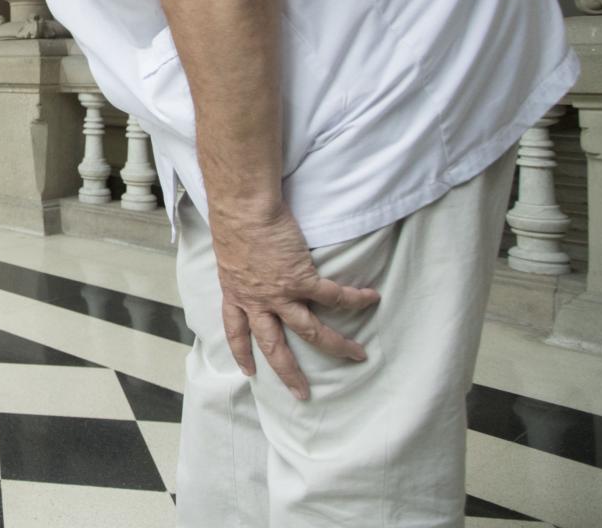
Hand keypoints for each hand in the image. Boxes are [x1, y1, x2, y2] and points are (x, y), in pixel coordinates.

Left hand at [210, 201, 378, 399]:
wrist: (243, 208)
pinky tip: (371, 298)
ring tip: (357, 355)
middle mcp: (257, 301)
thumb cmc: (233, 222)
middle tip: (302, 394)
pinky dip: (354, 299)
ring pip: (311, 331)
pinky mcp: (301, 279)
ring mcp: (280, 294)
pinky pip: (333, 296)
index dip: (242, 352)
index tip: (248, 372)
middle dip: (288, 372)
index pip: (235, 331)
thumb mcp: (230, 254)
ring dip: (336, 345)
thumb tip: (248, 266)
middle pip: (273, 346)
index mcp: (235, 294)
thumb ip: (241, 269)